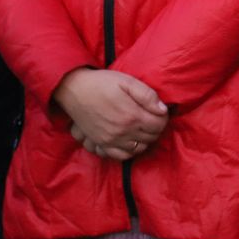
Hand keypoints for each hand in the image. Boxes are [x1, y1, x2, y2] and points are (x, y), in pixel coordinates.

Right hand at [53, 68, 168, 160]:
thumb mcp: (128, 82)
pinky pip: (121, 156)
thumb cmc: (102, 83)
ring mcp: (111, 140)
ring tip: (143, 128)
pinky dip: (130, 151)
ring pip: (138, 149)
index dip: (163, 118)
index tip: (160, 111)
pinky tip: (131, 140)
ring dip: (145, 140)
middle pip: (151, 138)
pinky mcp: (101, 144)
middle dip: (156, 128)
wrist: (75, 90)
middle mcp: (123, 132)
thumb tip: (163, 109)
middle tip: (153, 118)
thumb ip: (148, 96)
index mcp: (132, 115)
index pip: (159, 125)